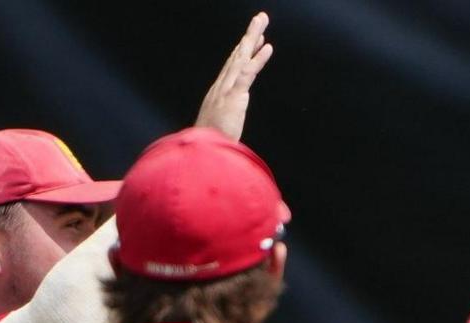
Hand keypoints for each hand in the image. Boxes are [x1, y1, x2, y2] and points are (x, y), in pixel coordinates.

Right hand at [194, 12, 273, 141]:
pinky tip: (267, 46)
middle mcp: (221, 86)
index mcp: (219, 93)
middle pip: (237, 55)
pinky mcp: (233, 97)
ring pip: (242, 58)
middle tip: (260, 19)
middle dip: (249, 36)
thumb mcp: (220, 130)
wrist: (201, 156)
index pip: (233, 66)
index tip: (253, 39)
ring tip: (262, 21)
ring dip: (253, 38)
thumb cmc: (211, 146)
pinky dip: (258, 59)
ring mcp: (226, 90)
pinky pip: (248, 73)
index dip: (243, 51)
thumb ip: (225, 123)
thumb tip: (229, 127)